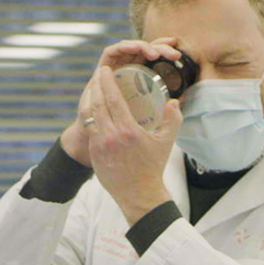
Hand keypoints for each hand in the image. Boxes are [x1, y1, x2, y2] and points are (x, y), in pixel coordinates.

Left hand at [63, 38, 183, 167]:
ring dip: (91, 100)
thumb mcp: (166, 142)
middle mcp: (111, 136)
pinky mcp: (94, 153)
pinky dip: (90, 116)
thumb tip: (174, 101)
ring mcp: (100, 145)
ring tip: (94, 89)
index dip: (107, 82)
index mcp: (128, 131)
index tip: (105, 70)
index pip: (113, 99)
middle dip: (97, 86)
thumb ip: (172, 119)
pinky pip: (89, 129)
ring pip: (89, 116)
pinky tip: (94, 109)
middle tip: (99, 75)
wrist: (138, 194)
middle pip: (98, 103)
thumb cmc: (153, 167)